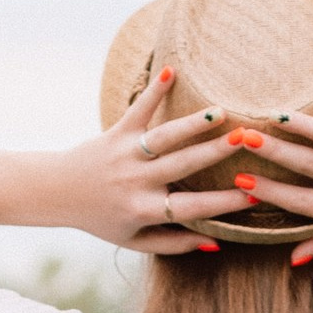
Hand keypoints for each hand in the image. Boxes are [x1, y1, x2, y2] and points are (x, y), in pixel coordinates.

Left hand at [51, 69, 251, 254]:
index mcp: (144, 210)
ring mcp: (126, 154)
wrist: (57, 192)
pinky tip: (171, 70)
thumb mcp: (135, 241)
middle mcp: (136, 181)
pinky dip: (153, 90)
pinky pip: (137, 110)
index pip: (192, 208)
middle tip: (246, 140)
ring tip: (220, 111)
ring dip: (192, 123)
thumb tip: (215, 243)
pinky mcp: (116, 132)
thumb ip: (174, 243)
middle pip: (183, 166)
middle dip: (215, 153)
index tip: (255, 196)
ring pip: (164, 138)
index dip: (224, 204)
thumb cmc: (103, 219)